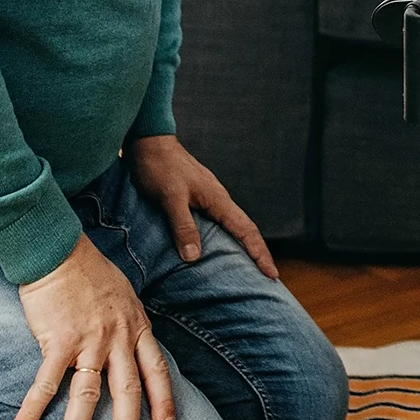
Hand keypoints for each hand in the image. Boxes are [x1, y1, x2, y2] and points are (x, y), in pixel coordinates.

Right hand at [14, 234, 175, 419]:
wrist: (59, 250)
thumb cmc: (89, 272)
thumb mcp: (124, 297)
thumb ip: (129, 325)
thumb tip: (133, 346)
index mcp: (137, 328)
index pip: (157, 371)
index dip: (164, 401)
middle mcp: (118, 339)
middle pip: (128, 391)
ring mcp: (89, 341)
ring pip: (87, 396)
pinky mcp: (57, 342)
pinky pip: (45, 384)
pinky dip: (32, 411)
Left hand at [125, 134, 277, 278]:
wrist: (148, 142)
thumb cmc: (159, 167)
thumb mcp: (170, 198)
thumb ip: (182, 226)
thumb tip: (194, 258)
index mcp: (218, 200)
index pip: (246, 231)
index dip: (260, 254)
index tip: (272, 274)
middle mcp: (218, 200)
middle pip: (245, 230)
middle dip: (257, 253)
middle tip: (268, 277)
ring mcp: (208, 198)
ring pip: (231, 226)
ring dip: (241, 247)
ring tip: (246, 268)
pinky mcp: (196, 198)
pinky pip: (217, 223)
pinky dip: (223, 238)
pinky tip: (215, 247)